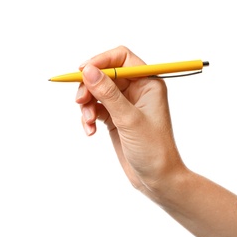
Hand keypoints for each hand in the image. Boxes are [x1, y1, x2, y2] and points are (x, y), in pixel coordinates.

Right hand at [75, 46, 184, 197]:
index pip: (122, 58)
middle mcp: (137, 90)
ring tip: (88, 121)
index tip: (82, 71)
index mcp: (148, 83)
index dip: (101, 61)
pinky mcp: (116, 117)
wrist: (157, 178)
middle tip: (79, 100)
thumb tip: (88, 70)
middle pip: (106, 74)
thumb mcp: (129, 119)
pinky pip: (96, 108)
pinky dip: (89, 116)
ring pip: (98, 91)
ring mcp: (125, 104)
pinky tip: (90, 130)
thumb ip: (108, 93)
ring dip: (87, 104)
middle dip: (90, 86)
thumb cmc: (153, 149)